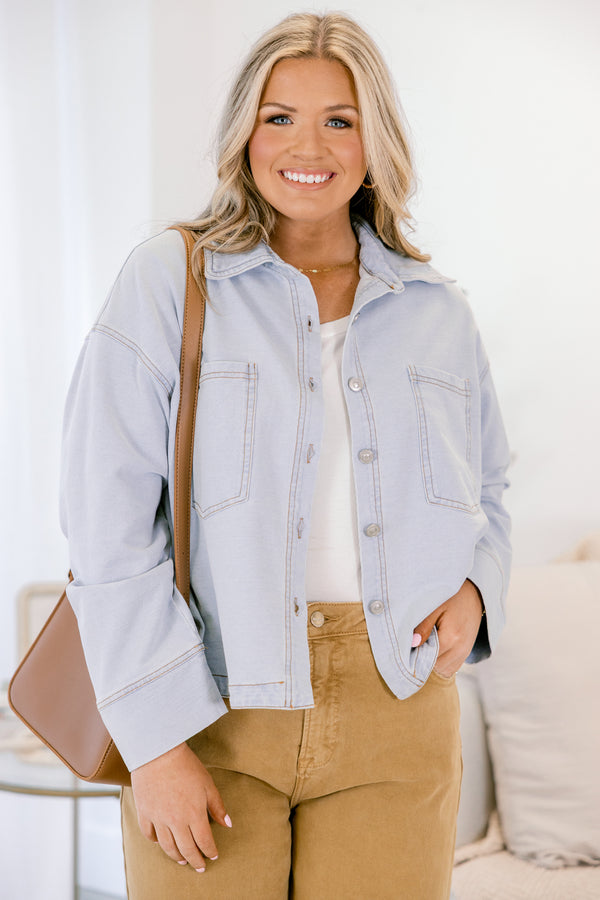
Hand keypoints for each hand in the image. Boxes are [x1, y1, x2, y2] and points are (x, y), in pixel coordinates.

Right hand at [130, 741, 231, 872]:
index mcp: (194, 814)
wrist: (158, 753)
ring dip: (176, 856)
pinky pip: (149, 834)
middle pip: (186, 849)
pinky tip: (161, 842)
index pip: (204, 841)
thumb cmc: (186, 766)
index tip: (213, 855)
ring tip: (182, 860)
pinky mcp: (144, 813)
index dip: (210, 851)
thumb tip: (227, 824)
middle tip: (200, 866)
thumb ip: (217, 806)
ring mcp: (158, 819)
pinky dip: (155, 842)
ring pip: (167, 846)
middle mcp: (176, 821)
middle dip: (195, 860)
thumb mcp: (207, 784)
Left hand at [412, 579, 483, 677]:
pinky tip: (434, 647)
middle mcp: (461, 649)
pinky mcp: (466, 653)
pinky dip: (440, 662)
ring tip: (425, 644)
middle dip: (422, 659)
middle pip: (434, 668)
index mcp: (452, 637)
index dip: (414, 654)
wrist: (474, 593)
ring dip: (432, 662)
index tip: (406, 646)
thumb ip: (423, 625)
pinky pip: (451, 667)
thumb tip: (412, 644)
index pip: (427, 659)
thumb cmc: (451, 596)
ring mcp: (465, 653)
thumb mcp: (434, 606)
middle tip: (414, 644)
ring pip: (443, 670)